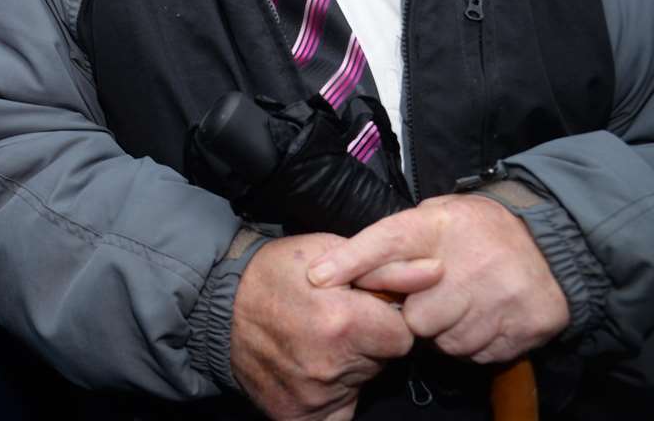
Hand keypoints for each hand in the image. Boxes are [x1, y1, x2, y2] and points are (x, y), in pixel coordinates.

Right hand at [232, 234, 427, 420]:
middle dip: (368, 341)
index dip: (384, 318)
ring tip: (315, 339)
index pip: (402, 334)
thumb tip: (436, 272)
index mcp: (344, 322)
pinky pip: (336, 416)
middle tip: (334, 322)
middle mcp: (331, 365)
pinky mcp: (298, 415)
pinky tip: (314, 375)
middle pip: (382, 361)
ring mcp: (314, 396)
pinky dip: (332, 398)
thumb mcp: (329, 250)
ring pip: (361, 382)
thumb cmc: (274, 271)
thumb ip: (387, 267)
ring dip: (349, 364)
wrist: (216, 302)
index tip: (361, 308)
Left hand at [307, 193, 568, 364]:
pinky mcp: (527, 326)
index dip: (351, 261)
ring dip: (447, 331)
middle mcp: (471, 260)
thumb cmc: (474, 230)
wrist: (548, 241)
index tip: (317, 277)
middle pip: (416, 316)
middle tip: (432, 297)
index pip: (387, 241)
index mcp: (440, 225)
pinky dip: (475, 343)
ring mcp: (502, 296)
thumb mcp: (435, 215)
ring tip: (462, 303)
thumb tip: (339, 265)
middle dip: (417, 315)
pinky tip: (484, 317)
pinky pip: (478, 354)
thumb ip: (395, 238)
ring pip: (447, 342)